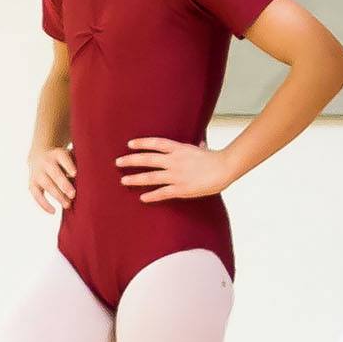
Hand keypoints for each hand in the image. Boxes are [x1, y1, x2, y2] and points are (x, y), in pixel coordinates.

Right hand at [28, 145, 75, 212]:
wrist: (39, 155)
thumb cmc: (63, 160)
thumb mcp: (70, 156)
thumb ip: (79, 164)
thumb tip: (93, 177)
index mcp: (58, 154)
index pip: (63, 158)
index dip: (68, 165)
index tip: (75, 174)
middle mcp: (46, 162)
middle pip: (55, 173)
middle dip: (64, 184)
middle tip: (73, 194)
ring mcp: (38, 173)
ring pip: (47, 185)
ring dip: (57, 195)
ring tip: (68, 205)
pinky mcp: (32, 183)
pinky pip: (36, 194)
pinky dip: (44, 204)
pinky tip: (53, 211)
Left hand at [116, 137, 233, 202]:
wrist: (224, 168)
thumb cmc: (215, 158)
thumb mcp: (203, 149)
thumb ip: (197, 147)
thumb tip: (200, 144)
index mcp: (179, 149)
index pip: (156, 143)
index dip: (141, 143)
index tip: (130, 144)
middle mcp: (174, 161)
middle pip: (147, 159)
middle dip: (131, 161)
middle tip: (118, 162)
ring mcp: (176, 175)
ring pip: (151, 177)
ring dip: (135, 179)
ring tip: (123, 180)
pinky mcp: (180, 188)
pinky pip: (162, 192)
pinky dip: (151, 195)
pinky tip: (142, 198)